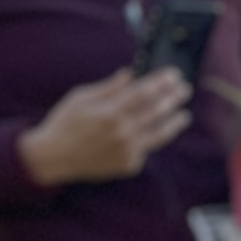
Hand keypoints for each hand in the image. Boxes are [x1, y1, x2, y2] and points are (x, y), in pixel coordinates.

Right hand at [18, 69, 192, 187]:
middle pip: (156, 112)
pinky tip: (154, 132)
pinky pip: (145, 149)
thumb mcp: (81, 97)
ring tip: (184, 115)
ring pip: (159, 135)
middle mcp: (122, 133)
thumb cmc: (65, 122)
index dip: (161, 83)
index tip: (173, 74)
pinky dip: (149, 139)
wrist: (55, 157)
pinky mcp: (129, 165)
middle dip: (173, 98)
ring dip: (174, 123)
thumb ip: (109, 87)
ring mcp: (127, 151)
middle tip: (184, 89)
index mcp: (110, 112)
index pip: (144, 93)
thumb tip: (130, 74)